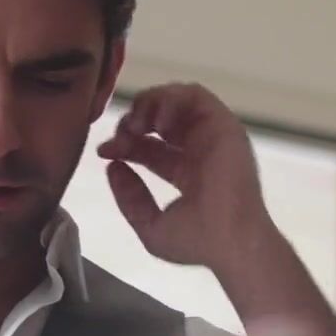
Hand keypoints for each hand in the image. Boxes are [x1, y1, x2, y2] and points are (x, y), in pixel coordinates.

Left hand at [97, 82, 273, 272]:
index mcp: (186, 172)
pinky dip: (170, 99)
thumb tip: (113, 167)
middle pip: (159, 121)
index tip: (104, 152)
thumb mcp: (150, 225)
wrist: (230, 241)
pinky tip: (157, 123)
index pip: (149, 147)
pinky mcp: (222, 124)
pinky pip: (195, 94)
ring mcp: (211, 135)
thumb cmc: (196, 241)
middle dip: (133, 122)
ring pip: (176, 100)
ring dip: (150, 104)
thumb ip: (129, 197)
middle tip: (121, 135)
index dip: (124, 144)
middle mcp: (199, 150)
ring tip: (138, 125)